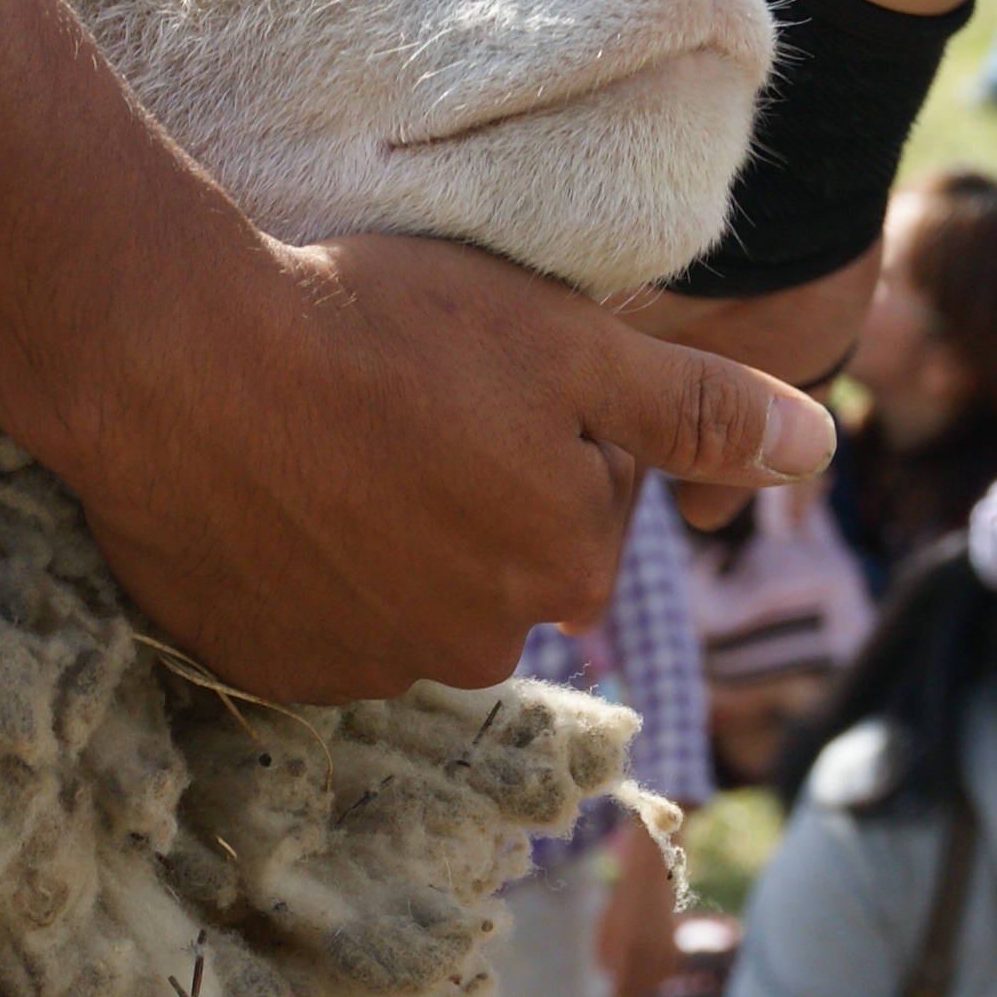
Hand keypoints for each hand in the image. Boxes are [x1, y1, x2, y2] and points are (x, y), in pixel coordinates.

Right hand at [54, 229, 833, 703]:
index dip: (541, 420)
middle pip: (497, 556)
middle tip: (396, 393)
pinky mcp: (259, 666)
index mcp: (564, 571)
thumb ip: (699, 409)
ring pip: (400, 587)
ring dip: (379, 524)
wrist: (174, 356)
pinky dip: (295, 559)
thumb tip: (822, 452)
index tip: (473, 367)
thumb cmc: (381, 327)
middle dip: (468, 487)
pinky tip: (266, 482)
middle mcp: (473, 649)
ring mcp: (357, 669)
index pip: (587, 500)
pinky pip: (304, 615)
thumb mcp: (567, 345)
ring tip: (322, 430)